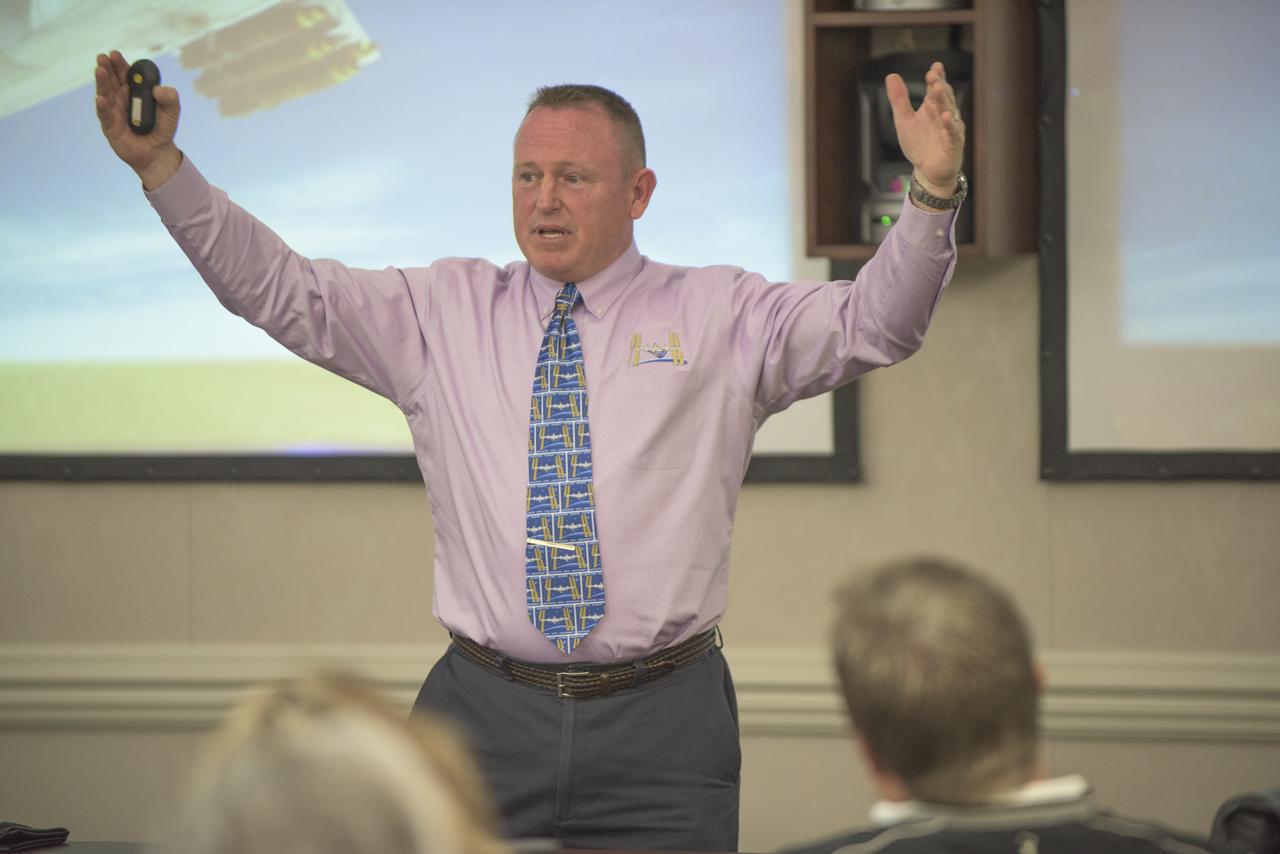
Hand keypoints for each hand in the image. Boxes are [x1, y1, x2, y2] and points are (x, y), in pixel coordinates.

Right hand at [95, 50, 182, 189]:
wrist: (158, 153)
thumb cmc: (163, 129)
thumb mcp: (172, 112)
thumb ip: (170, 99)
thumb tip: (158, 89)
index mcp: (134, 91)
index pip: (125, 74)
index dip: (119, 64)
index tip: (115, 54)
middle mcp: (121, 98)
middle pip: (112, 80)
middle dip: (107, 68)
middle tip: (103, 57)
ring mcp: (113, 111)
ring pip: (105, 93)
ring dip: (102, 82)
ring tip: (100, 70)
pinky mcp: (110, 126)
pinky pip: (104, 115)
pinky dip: (102, 106)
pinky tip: (100, 99)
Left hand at [885, 61, 964, 196]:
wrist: (927, 171)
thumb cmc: (919, 143)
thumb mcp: (904, 120)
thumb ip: (899, 99)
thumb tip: (891, 75)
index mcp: (933, 107)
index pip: (936, 88)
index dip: (936, 77)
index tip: (935, 66)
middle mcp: (944, 114)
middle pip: (943, 97)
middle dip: (938, 85)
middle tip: (933, 75)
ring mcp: (950, 129)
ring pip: (949, 112)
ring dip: (943, 100)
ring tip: (937, 89)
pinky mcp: (953, 144)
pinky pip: (953, 133)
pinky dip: (950, 125)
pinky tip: (946, 116)